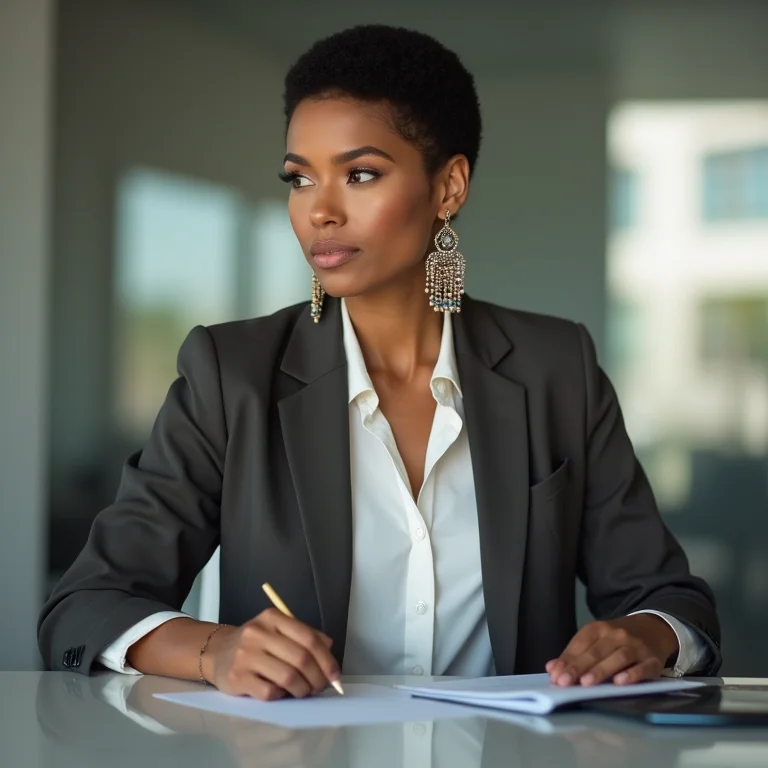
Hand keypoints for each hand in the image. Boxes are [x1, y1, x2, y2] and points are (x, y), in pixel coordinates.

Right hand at [203, 609, 341, 700]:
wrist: (218, 652)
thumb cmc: (256, 643)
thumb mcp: (278, 630)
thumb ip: (304, 635)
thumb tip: (329, 647)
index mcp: (273, 618)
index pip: (308, 638)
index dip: (326, 659)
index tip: (335, 675)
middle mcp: (258, 633)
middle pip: (301, 659)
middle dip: (317, 678)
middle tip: (320, 687)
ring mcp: (246, 656)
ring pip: (288, 677)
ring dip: (302, 690)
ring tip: (303, 692)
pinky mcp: (237, 678)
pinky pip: (269, 692)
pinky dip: (282, 696)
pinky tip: (282, 693)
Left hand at [546, 615, 678, 686]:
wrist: (653, 629)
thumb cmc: (617, 640)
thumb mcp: (595, 640)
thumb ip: (575, 654)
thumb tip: (552, 668)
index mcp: (599, 628)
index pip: (581, 643)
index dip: (567, 660)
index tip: (555, 675)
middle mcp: (617, 635)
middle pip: (596, 651)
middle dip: (579, 667)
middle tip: (565, 682)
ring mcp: (636, 647)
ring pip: (618, 657)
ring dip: (601, 670)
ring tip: (586, 683)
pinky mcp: (653, 660)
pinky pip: (643, 667)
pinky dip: (631, 675)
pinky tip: (619, 683)